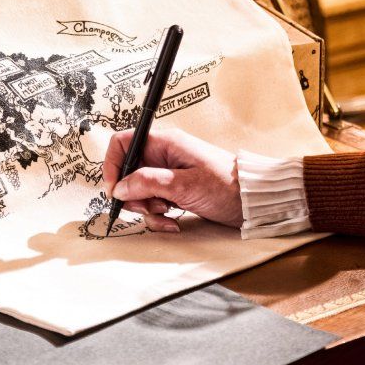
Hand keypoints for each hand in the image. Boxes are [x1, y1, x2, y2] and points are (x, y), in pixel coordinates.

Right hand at [102, 128, 242, 232]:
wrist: (252, 202)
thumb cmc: (226, 185)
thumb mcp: (183, 184)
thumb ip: (147, 183)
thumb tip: (119, 188)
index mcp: (164, 143)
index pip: (123, 143)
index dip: (113, 165)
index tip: (114, 190)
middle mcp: (163, 157)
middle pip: (128, 173)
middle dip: (132, 195)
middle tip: (148, 205)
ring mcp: (168, 176)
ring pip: (139, 192)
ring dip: (147, 208)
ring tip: (168, 212)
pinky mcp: (175, 193)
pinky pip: (153, 205)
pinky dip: (159, 217)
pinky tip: (174, 221)